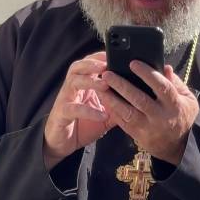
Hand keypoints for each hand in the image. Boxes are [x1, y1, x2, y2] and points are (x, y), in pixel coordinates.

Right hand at [43, 50, 117, 169]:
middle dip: (92, 63)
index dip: (99, 58)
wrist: (62, 144)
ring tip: (105, 83)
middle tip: (108, 64)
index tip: (115, 54)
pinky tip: (102, 114)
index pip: (89, 64)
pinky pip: (73, 109)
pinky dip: (89, 111)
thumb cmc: (83, 125)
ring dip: (90, 81)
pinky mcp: (61, 114)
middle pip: (78, 67)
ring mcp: (65, 99)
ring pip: (73, 82)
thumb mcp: (105, 114)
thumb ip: (117, 104)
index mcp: (83, 85)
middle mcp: (73, 88)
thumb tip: (139, 97)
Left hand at [96, 61, 198, 164]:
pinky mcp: (138, 134)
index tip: (133, 63)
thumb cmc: (182, 116)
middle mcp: (161, 116)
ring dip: (112, 99)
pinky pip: (122, 122)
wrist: (176, 146)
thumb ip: (176, 83)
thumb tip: (166, 67)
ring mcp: (148, 127)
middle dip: (122, 85)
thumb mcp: (188, 100)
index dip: (147, 74)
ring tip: (100, 87)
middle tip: (107, 74)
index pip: (162, 87)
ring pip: (127, 112)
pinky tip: (104, 100)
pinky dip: (112, 111)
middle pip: (139, 99)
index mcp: (174, 104)